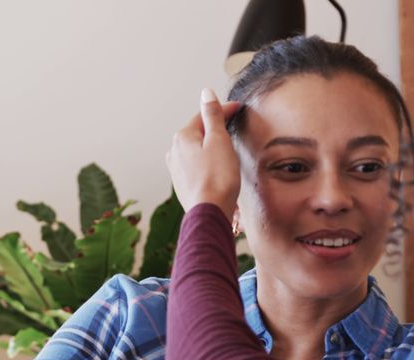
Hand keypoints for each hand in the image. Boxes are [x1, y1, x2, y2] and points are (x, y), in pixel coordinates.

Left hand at [166, 88, 242, 218]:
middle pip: (199, 132)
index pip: (204, 115)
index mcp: (183, 137)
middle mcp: (175, 151)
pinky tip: (218, 168)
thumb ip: (213, 115)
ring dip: (211, 146)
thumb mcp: (219, 140)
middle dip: (216, 128)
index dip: (223, 110)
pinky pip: (196, 166)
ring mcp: (177, 169)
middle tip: (233, 125)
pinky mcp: (183, 184)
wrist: (210, 212)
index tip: (238, 108)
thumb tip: (206, 93)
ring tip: (227, 148)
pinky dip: (208, 162)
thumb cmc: (217, 178)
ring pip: (197, 150)